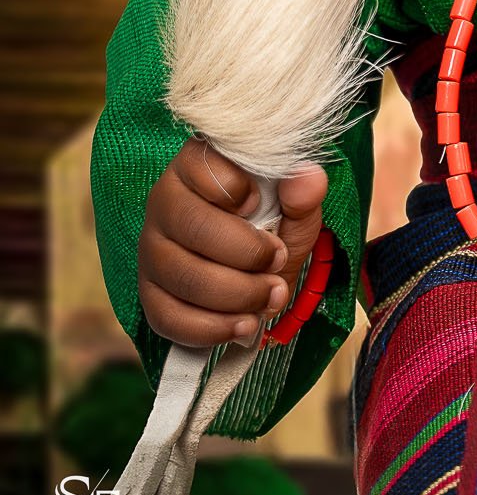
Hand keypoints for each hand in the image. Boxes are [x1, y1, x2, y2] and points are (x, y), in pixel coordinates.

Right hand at [137, 139, 327, 347]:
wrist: (256, 269)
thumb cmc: (271, 225)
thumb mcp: (295, 209)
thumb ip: (303, 194)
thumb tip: (308, 178)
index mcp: (196, 166)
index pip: (202, 166)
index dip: (237, 191)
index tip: (262, 206)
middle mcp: (165, 202)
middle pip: (193, 227)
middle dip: (247, 254)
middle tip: (279, 263)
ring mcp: (152, 249)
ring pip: (183, 276)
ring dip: (237, 295)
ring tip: (271, 296)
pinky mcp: (149, 293)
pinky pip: (167, 317)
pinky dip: (212, 329)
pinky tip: (243, 325)